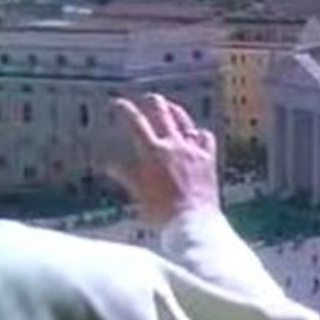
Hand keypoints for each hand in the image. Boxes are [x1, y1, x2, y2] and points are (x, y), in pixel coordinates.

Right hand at [106, 94, 219, 228]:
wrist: (192, 221)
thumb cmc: (163, 212)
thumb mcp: (138, 193)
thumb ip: (126, 175)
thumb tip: (110, 165)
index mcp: (153, 152)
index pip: (136, 123)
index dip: (125, 109)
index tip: (118, 103)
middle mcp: (174, 145)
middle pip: (163, 113)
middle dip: (153, 102)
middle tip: (148, 98)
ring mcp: (193, 150)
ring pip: (185, 121)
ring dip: (176, 111)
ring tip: (171, 106)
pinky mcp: (208, 160)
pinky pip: (206, 138)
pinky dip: (200, 133)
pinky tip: (197, 134)